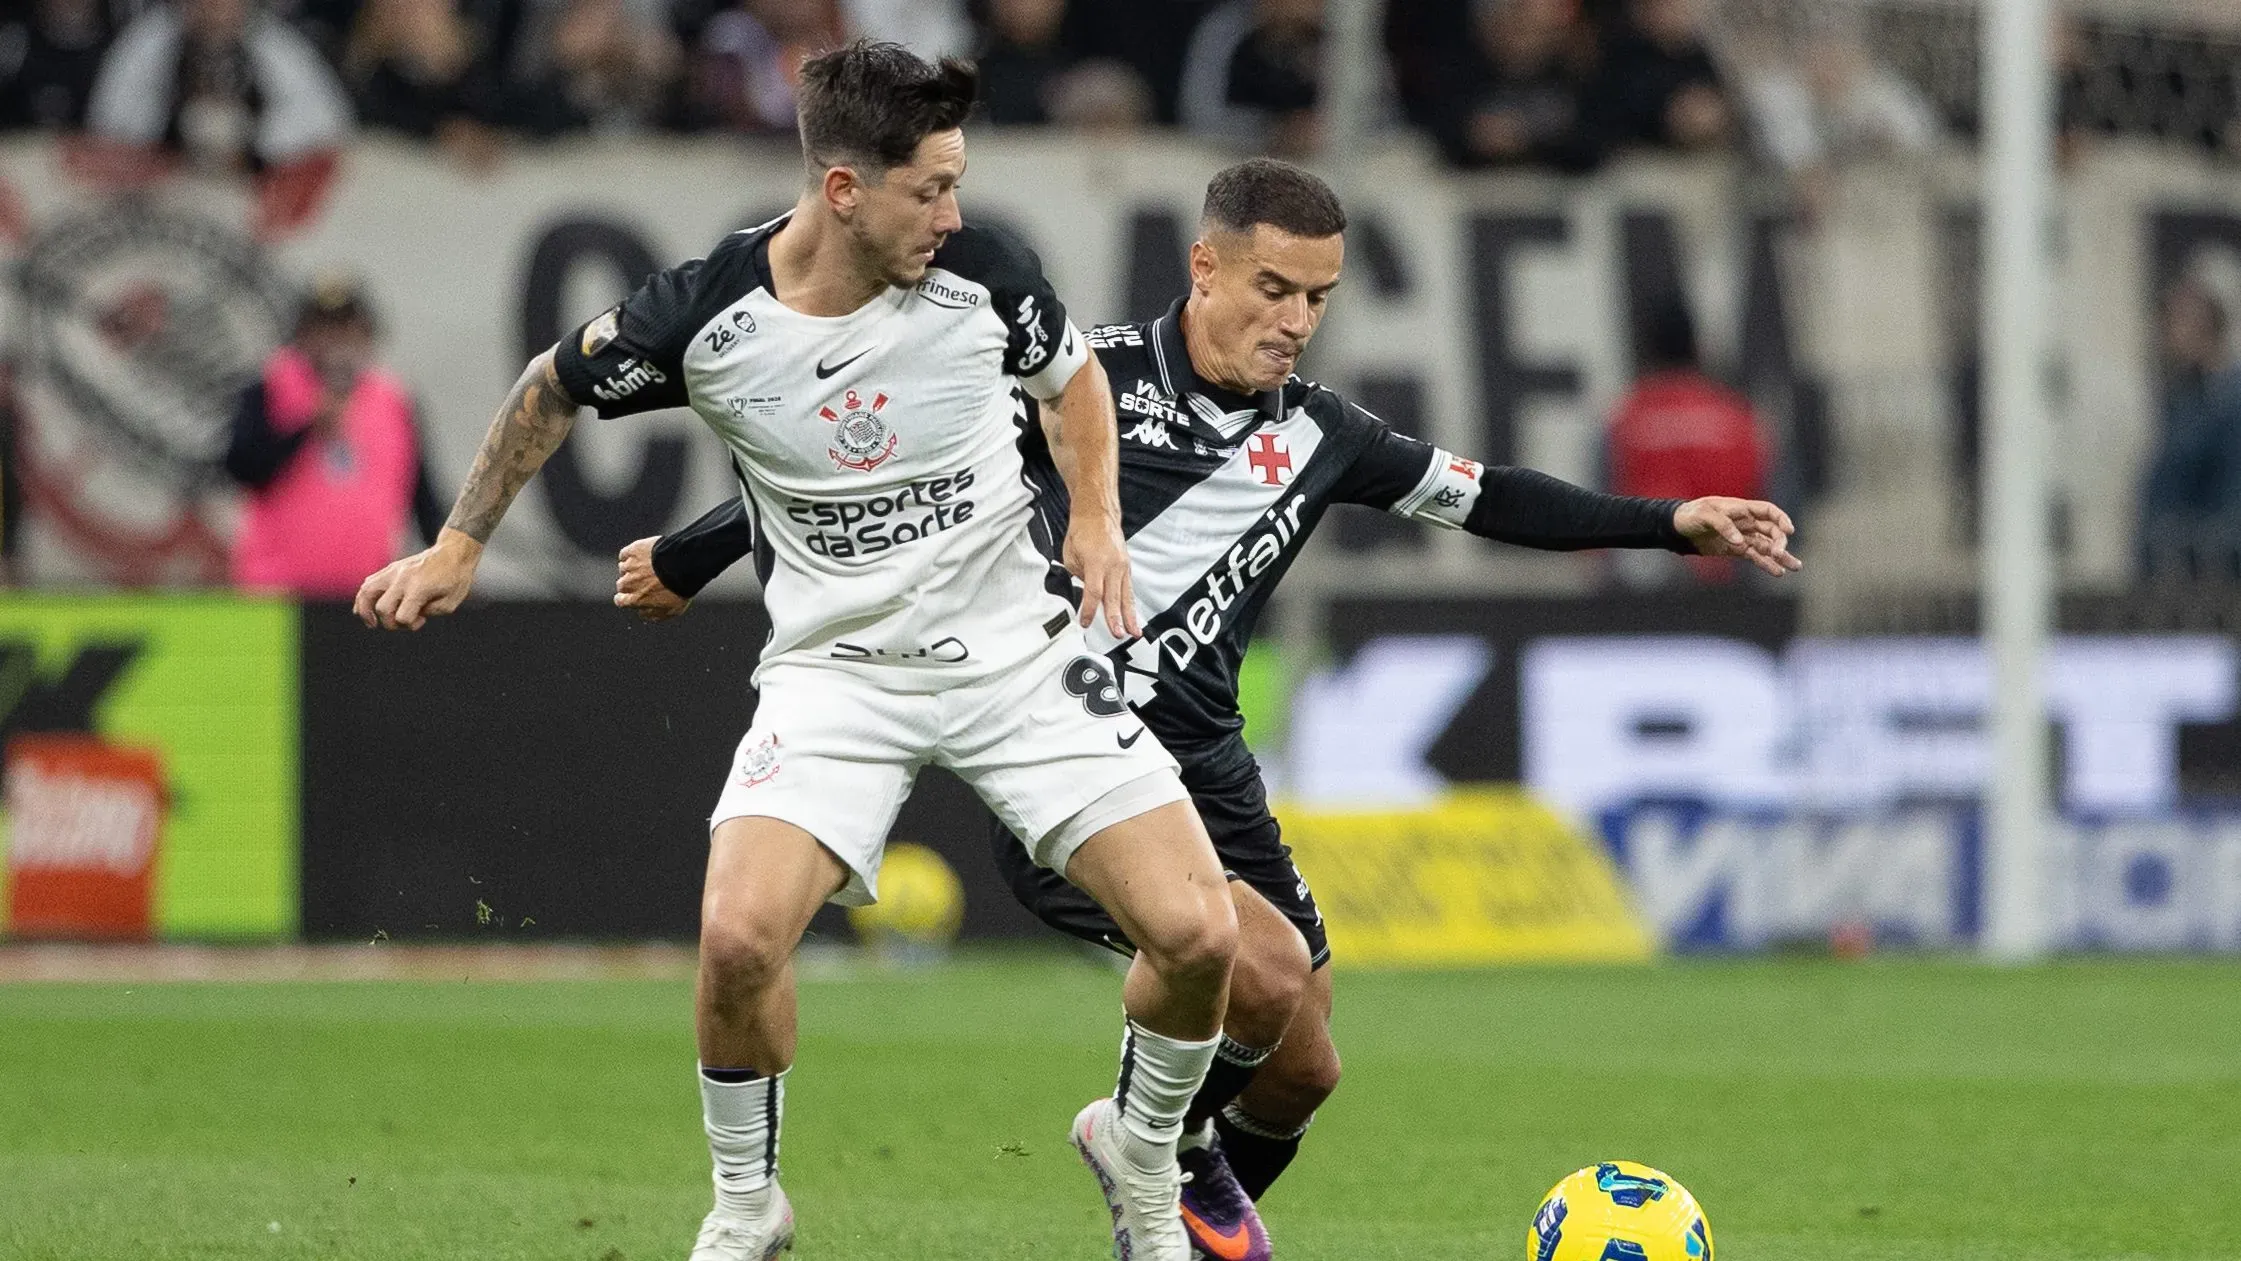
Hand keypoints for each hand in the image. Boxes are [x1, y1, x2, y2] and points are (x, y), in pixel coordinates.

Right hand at [355, 528, 482, 629]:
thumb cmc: (455, 579)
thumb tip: (409, 616)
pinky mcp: (390, 568)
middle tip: (404, 621)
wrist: (453, 552)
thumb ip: (429, 613)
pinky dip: (363, 597)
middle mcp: (402, 579)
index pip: (402, 616)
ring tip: (371, 623)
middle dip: (390, 623)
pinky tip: (363, 609)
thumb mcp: (450, 603)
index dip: (410, 625)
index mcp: (419, 588)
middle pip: (383, 608)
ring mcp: (394, 572)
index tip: (422, 620)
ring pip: (367, 592)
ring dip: (365, 611)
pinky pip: (368, 583)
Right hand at [615, 536, 689, 620]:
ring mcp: (630, 566)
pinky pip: (625, 554)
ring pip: (623, 568)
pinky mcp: (634, 551)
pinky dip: (630, 555)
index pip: (620, 601)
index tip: (631, 595)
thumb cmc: (679, 589)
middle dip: (631, 583)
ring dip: (632, 568)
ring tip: (647, 565)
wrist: (683, 566)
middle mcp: (629, 583)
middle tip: (645, 579)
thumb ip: (654, 615)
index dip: (625, 598)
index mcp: (635, 599)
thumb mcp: (671, 611)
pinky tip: (640, 554)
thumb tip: (642, 614)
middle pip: (622, 584)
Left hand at [1062, 511, 1139, 638]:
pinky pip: (1128, 589)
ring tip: (1134, 632)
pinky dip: (1131, 604)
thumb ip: (1078, 576)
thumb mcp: (1071, 556)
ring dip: (1130, 616)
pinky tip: (1133, 616)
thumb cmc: (1083, 531)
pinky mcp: (1127, 567)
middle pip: (1114, 597)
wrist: (1098, 514)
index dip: (1089, 610)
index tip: (1084, 622)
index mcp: (1097, 562)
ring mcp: (1123, 566)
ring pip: (1126, 596)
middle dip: (1116, 618)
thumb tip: (1084, 591)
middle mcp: (1113, 565)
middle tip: (1118, 634)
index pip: (1093, 592)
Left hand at [1674, 497, 1801, 575]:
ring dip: (1781, 556)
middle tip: (1779, 554)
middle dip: (1779, 542)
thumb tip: (1740, 542)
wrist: (1678, 527)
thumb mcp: (1704, 515)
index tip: (1789, 530)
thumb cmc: (1691, 514)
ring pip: (1767, 546)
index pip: (1768, 511)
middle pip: (1771, 531)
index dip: (1781, 519)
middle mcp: (1746, 522)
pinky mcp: (1736, 550)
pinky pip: (1755, 556)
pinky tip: (1778, 572)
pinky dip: (1766, 564)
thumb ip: (1723, 525)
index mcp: (1742, 509)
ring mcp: (1743, 537)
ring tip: (1795, 567)